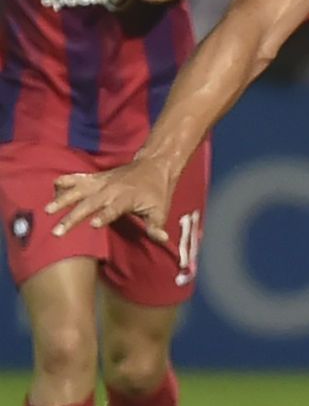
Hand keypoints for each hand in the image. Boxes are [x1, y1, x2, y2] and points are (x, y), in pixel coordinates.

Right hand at [45, 158, 174, 242]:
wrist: (154, 165)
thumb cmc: (157, 192)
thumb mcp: (161, 209)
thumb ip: (156, 226)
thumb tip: (162, 239)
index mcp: (127, 198)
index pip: (114, 209)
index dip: (105, 216)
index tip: (93, 224)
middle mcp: (112, 190)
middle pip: (90, 203)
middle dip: (73, 216)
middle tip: (58, 231)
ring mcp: (102, 182)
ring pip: (79, 190)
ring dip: (63, 199)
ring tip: (48, 209)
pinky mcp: (97, 177)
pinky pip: (79, 178)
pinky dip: (67, 180)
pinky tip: (53, 185)